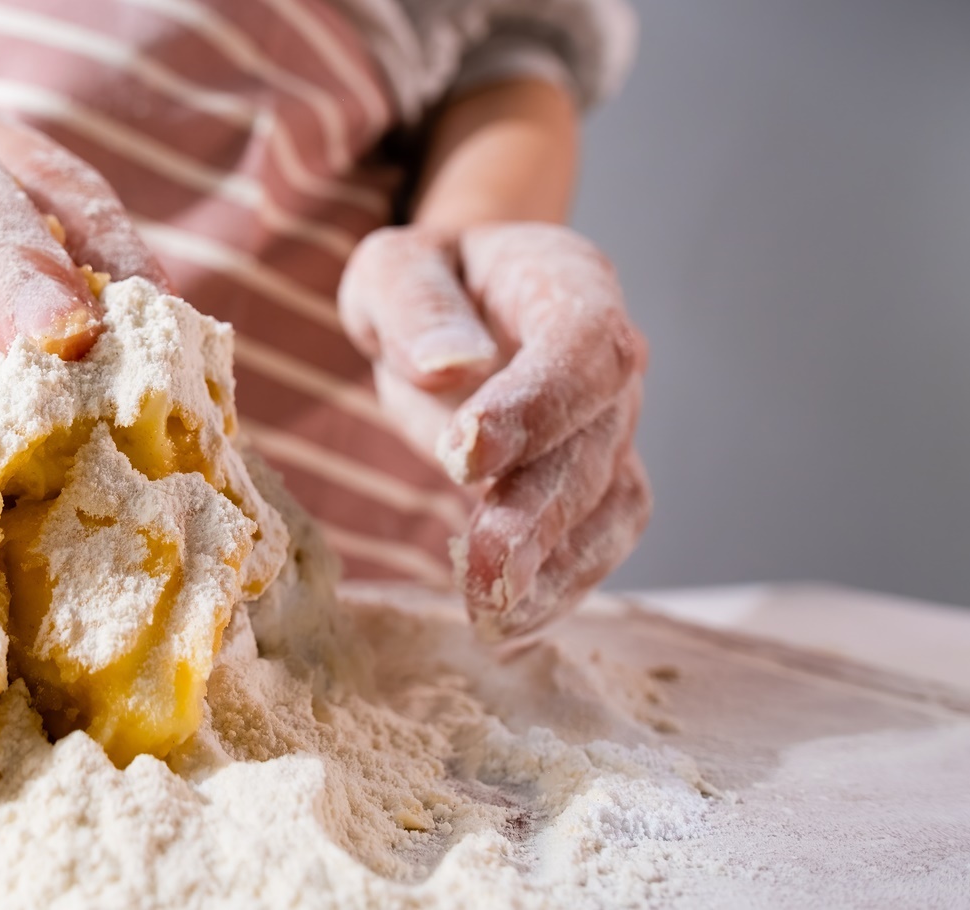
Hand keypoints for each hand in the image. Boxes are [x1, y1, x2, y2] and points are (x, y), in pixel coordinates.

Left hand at [339, 222, 650, 638]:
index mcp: (568, 284)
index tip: (465, 452)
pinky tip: (509, 626)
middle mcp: (609, 363)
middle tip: (482, 565)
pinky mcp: (594, 487)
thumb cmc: (427, 286)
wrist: (460, 308)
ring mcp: (611, 428)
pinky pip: (597, 542)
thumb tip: (449, 365)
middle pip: (596, 440)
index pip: (581, 344)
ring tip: (492, 615)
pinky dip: (560, 590)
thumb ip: (415, 303)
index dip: (538, 402)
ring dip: (556, 566)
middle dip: (539, 510)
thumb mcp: (393, 268)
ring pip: (609, 503)